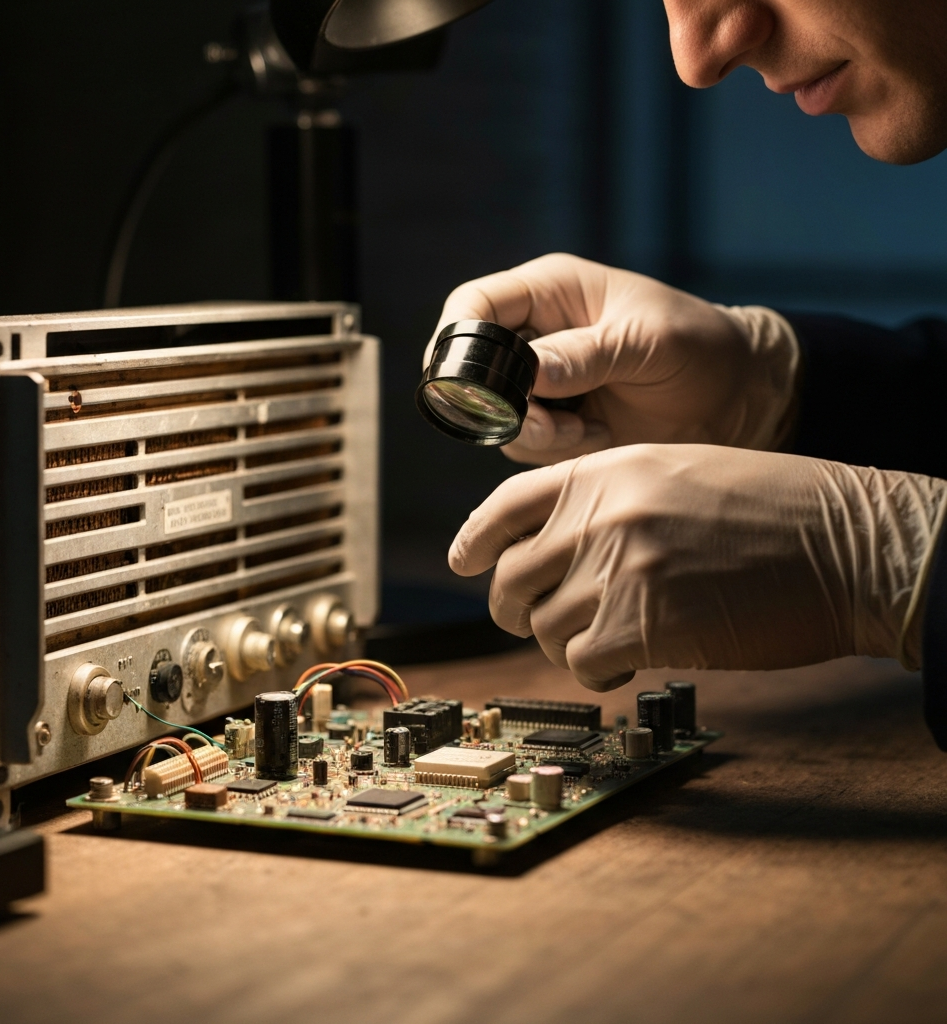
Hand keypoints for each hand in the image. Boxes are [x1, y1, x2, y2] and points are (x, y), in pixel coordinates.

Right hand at [428, 254, 799, 464]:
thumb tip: (530, 373)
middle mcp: (535, 336)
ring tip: (591, 430)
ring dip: (535, 434)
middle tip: (549, 423)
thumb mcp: (649, 342)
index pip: (474, 304)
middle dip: (501, 404)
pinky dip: (555, 451)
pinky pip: (523, 446)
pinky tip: (598, 438)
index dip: (458, 339)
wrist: (735, 401)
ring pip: (495, 415)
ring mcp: (541, 384)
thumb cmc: (701, 348)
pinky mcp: (554, 424)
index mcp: (551, 293)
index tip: (471, 382)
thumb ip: (587, 354)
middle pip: (473, 369)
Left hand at [449, 444, 946, 689]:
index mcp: (604, 470)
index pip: (505, 506)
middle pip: (510, 577)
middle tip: (543, 619)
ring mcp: (615, 568)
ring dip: (567, 641)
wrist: (844, 543)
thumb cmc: (775, 509)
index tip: (464, 562)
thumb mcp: (674, 473)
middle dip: (519, 606)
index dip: (475, 539)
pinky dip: (595, 669)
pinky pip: (579, 661)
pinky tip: (627, 658)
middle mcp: (599, 515)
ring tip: (611, 636)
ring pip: (542, 626)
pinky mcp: (639, 624)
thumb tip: (556, 547)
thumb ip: (606, 502)